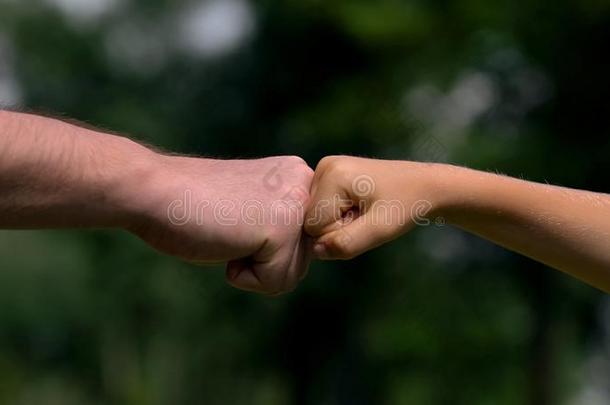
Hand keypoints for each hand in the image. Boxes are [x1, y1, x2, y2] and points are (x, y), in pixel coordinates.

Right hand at [129, 155, 313, 294]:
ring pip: (291, 274)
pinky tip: (225, 241)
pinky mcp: (281, 230)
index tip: (237, 220)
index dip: (265, 247)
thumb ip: (282, 223)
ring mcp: (296, 206)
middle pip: (302, 260)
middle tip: (229, 227)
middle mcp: (305, 184)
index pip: (303, 241)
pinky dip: (243, 276)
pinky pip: (275, 282)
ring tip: (228, 232)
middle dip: (262, 260)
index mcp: (298, 175)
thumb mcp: (252, 208)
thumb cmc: (192, 206)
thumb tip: (307, 254)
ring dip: (254, 268)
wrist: (153, 191)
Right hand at [304, 156, 441, 259]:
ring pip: (316, 215)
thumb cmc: (406, 206)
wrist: (427, 186)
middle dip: (337, 227)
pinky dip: (340, 214)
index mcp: (332, 174)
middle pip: (312, 219)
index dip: (338, 233)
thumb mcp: (379, 230)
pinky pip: (323, 207)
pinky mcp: (331, 174)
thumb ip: (346, 243)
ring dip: (339, 222)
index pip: (313, 225)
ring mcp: (326, 168)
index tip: (364, 221)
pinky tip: (360, 207)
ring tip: (365, 211)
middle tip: (367, 217)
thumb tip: (314, 251)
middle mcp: (323, 166)